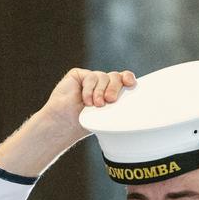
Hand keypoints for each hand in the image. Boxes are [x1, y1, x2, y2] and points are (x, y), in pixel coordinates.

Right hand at [0, 68, 136, 176]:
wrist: (63, 124)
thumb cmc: (83, 124)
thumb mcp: (106, 116)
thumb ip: (118, 106)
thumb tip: (134, 104)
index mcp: (109, 92)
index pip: (123, 80)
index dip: (128, 78)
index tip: (131, 84)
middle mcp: (101, 84)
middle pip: (115, 77)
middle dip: (115, 88)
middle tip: (111, 100)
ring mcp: (90, 79)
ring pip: (104, 76)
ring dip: (100, 91)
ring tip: (95, 105)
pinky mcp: (78, 75)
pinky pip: (90, 76)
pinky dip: (90, 89)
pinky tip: (85, 101)